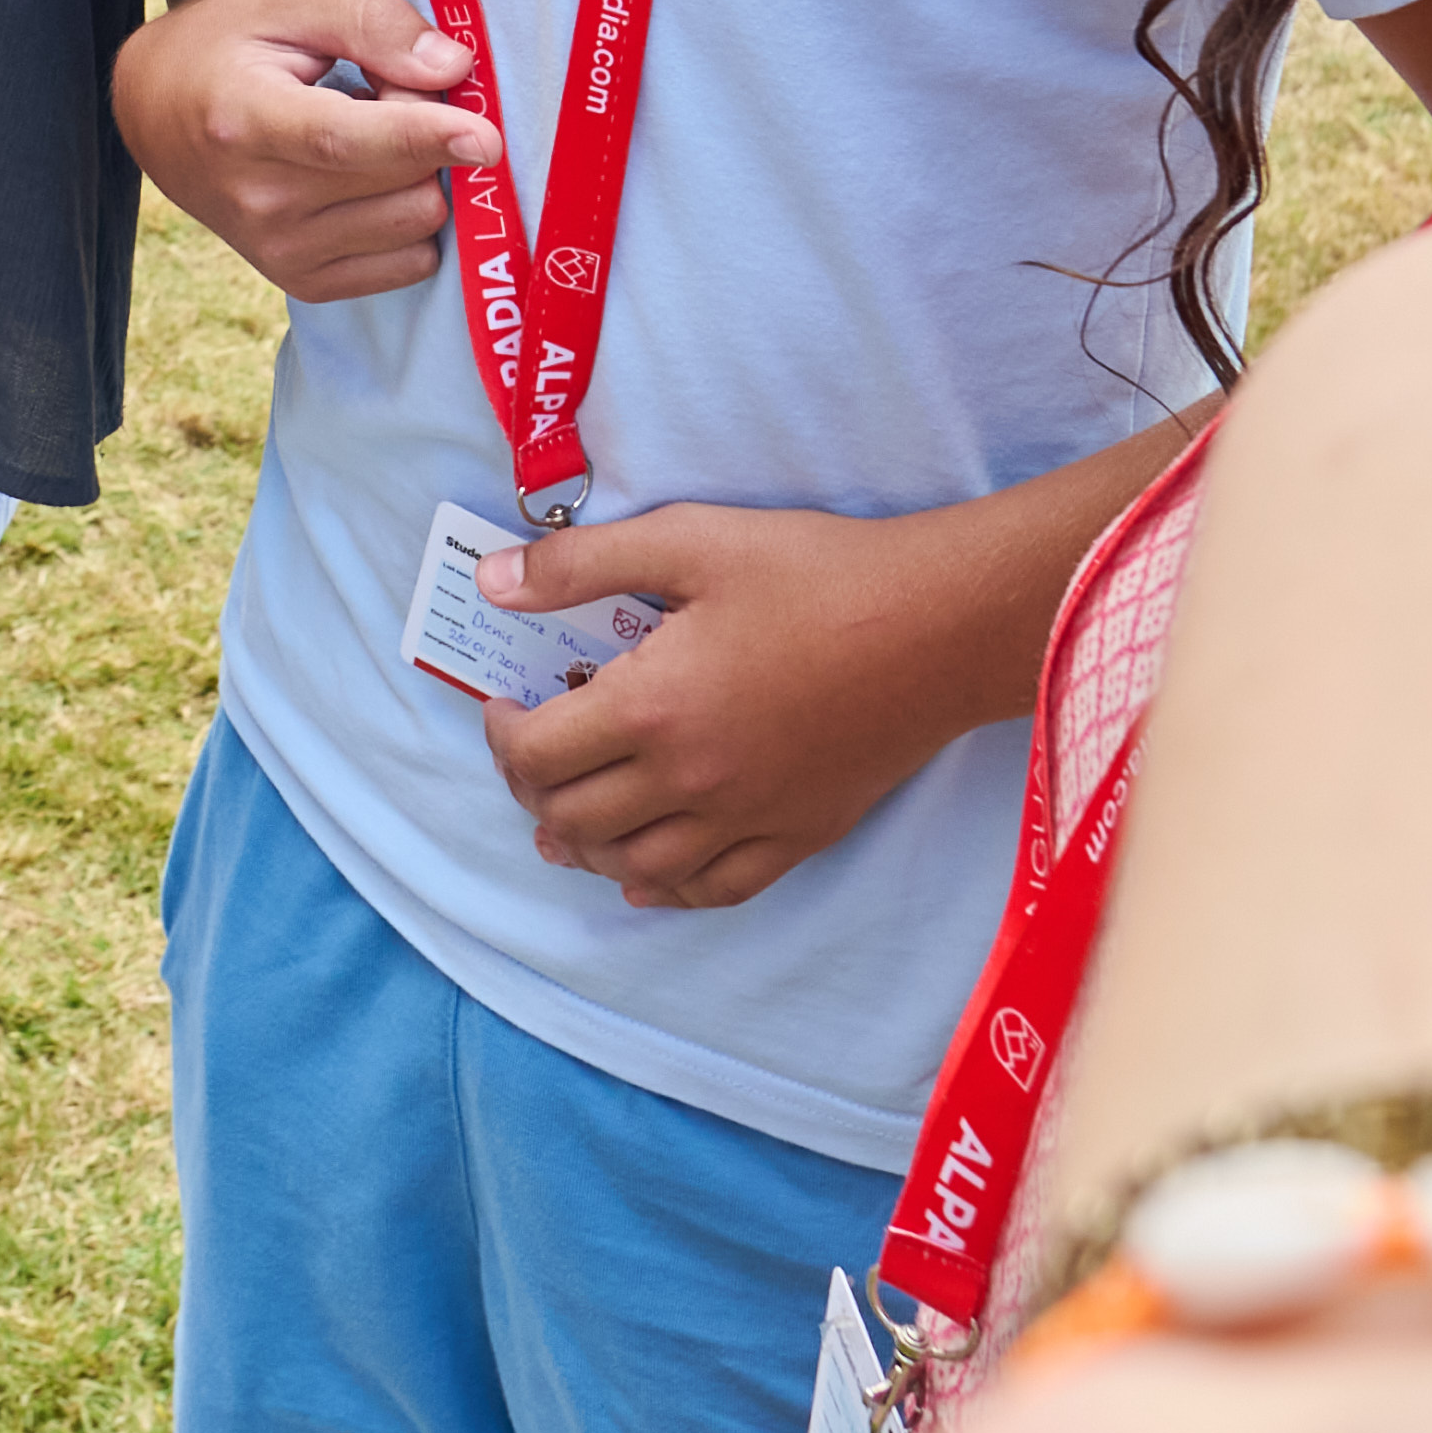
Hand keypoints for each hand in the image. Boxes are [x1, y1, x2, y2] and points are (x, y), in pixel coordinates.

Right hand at [110, 0, 495, 300]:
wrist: (156, 114)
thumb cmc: (229, 44)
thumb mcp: (290, 1)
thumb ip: (371, 22)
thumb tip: (451, 69)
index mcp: (244, 121)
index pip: (344, 141)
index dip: (421, 137)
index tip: (485, 137)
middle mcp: (258, 201)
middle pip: (403, 183)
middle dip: (427, 129)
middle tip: (387, 89)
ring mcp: (279, 252)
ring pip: (416, 225)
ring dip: (420, 174)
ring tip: (371, 133)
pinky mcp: (301, 281)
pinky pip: (409, 264)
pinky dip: (410, 219)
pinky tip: (372, 180)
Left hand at [476, 498, 1004, 910]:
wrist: (939, 626)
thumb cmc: (817, 573)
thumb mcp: (690, 540)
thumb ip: (582, 563)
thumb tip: (493, 582)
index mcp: (653, 707)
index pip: (536, 754)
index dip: (501, 735)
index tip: (506, 705)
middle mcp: (690, 781)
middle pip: (575, 817)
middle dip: (532, 789)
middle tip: (532, 753)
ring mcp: (746, 818)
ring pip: (635, 869)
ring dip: (587, 848)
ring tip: (567, 822)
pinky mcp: (798, 835)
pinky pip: (715, 891)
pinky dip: (667, 892)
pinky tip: (648, 880)